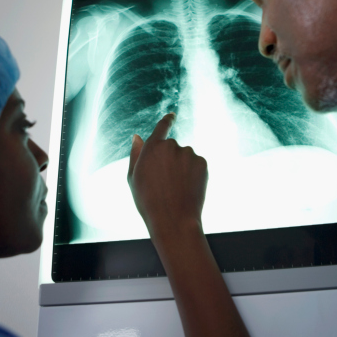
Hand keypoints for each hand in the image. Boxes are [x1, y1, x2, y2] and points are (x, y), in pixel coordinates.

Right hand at [127, 113, 207, 239]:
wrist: (174, 220)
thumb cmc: (149, 202)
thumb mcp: (134, 178)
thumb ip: (136, 154)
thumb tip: (137, 137)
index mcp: (153, 147)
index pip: (162, 127)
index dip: (167, 120)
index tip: (171, 116)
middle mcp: (172, 146)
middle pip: (172, 147)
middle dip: (170, 159)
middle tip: (164, 182)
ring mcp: (189, 154)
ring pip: (185, 156)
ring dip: (182, 167)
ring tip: (175, 188)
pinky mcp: (202, 163)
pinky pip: (196, 164)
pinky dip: (193, 173)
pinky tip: (186, 188)